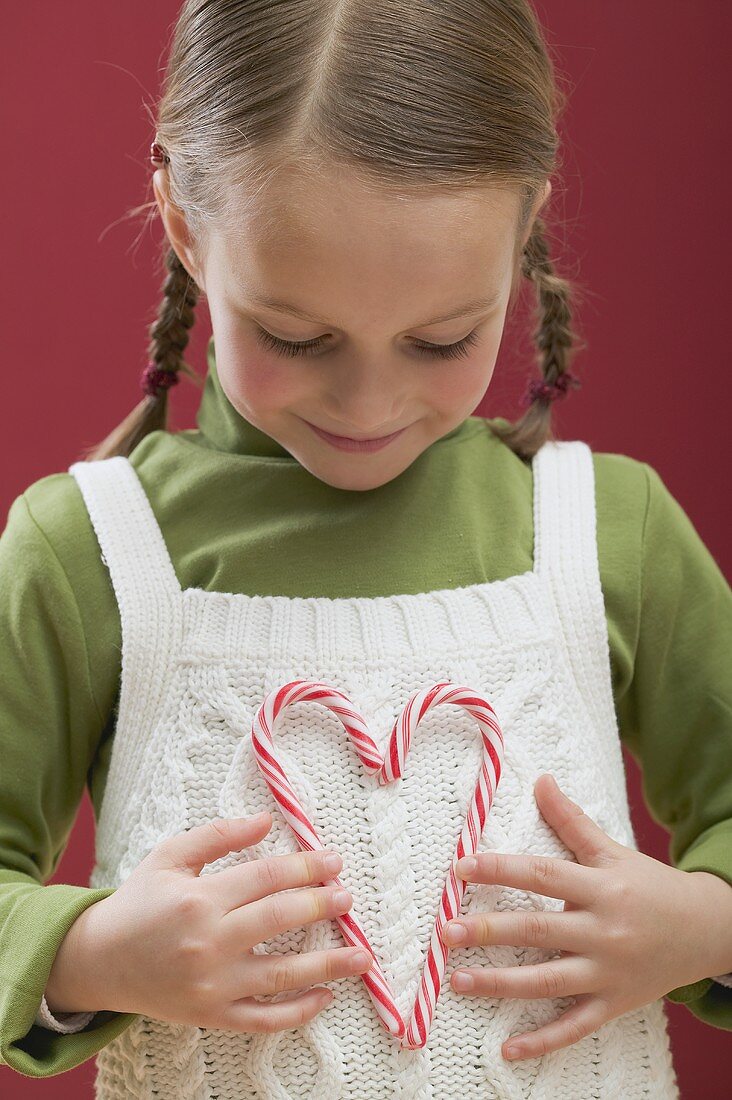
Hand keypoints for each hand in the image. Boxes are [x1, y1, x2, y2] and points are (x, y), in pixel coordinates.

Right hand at [46, 812, 371, 1031]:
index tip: (334, 859)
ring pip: (281, 975)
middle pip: (280, 919)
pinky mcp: (211, 1016)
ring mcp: (212, 984)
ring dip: (328, 964)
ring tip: (362, 954)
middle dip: (322, 904)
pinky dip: (298, 1013)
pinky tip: (326, 997)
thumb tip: (266, 820)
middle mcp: (208, 942)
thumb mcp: (171, 856)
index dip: (306, 866)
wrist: (100, 960)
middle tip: (349, 896)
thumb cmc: (140, 901)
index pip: (267, 877)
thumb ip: (219, 836)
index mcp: (200, 898)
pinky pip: (262, 1020)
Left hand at [441, 773, 720, 1061]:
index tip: (460, 868)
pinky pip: (575, 1026)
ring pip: (548, 981)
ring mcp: (608, 971)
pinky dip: (542, 1041)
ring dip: (500, 984)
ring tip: (458, 981)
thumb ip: (571, 820)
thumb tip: (540, 780)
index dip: (499, 869)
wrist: (707, 929)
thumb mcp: (612, 850)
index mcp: (600, 887)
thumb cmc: (650, 886)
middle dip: (488, 931)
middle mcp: (603, 930)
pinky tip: (508, 1049)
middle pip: (538, 929)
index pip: (541, 875)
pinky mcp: (614, 1004)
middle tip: (446, 931)